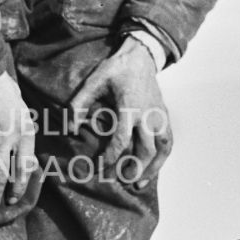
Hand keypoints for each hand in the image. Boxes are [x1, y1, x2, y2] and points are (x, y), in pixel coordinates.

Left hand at [69, 36, 172, 184]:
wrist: (141, 56)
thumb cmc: (115, 70)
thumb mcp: (93, 82)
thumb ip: (79, 104)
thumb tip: (71, 128)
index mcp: (129, 108)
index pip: (121, 140)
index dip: (111, 157)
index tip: (100, 167)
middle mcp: (147, 115)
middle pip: (144, 150)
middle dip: (131, 169)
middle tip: (118, 181)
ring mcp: (159, 116)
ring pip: (161, 150)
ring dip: (151, 169)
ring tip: (138, 183)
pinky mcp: (164, 116)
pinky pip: (168, 141)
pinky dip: (162, 158)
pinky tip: (153, 169)